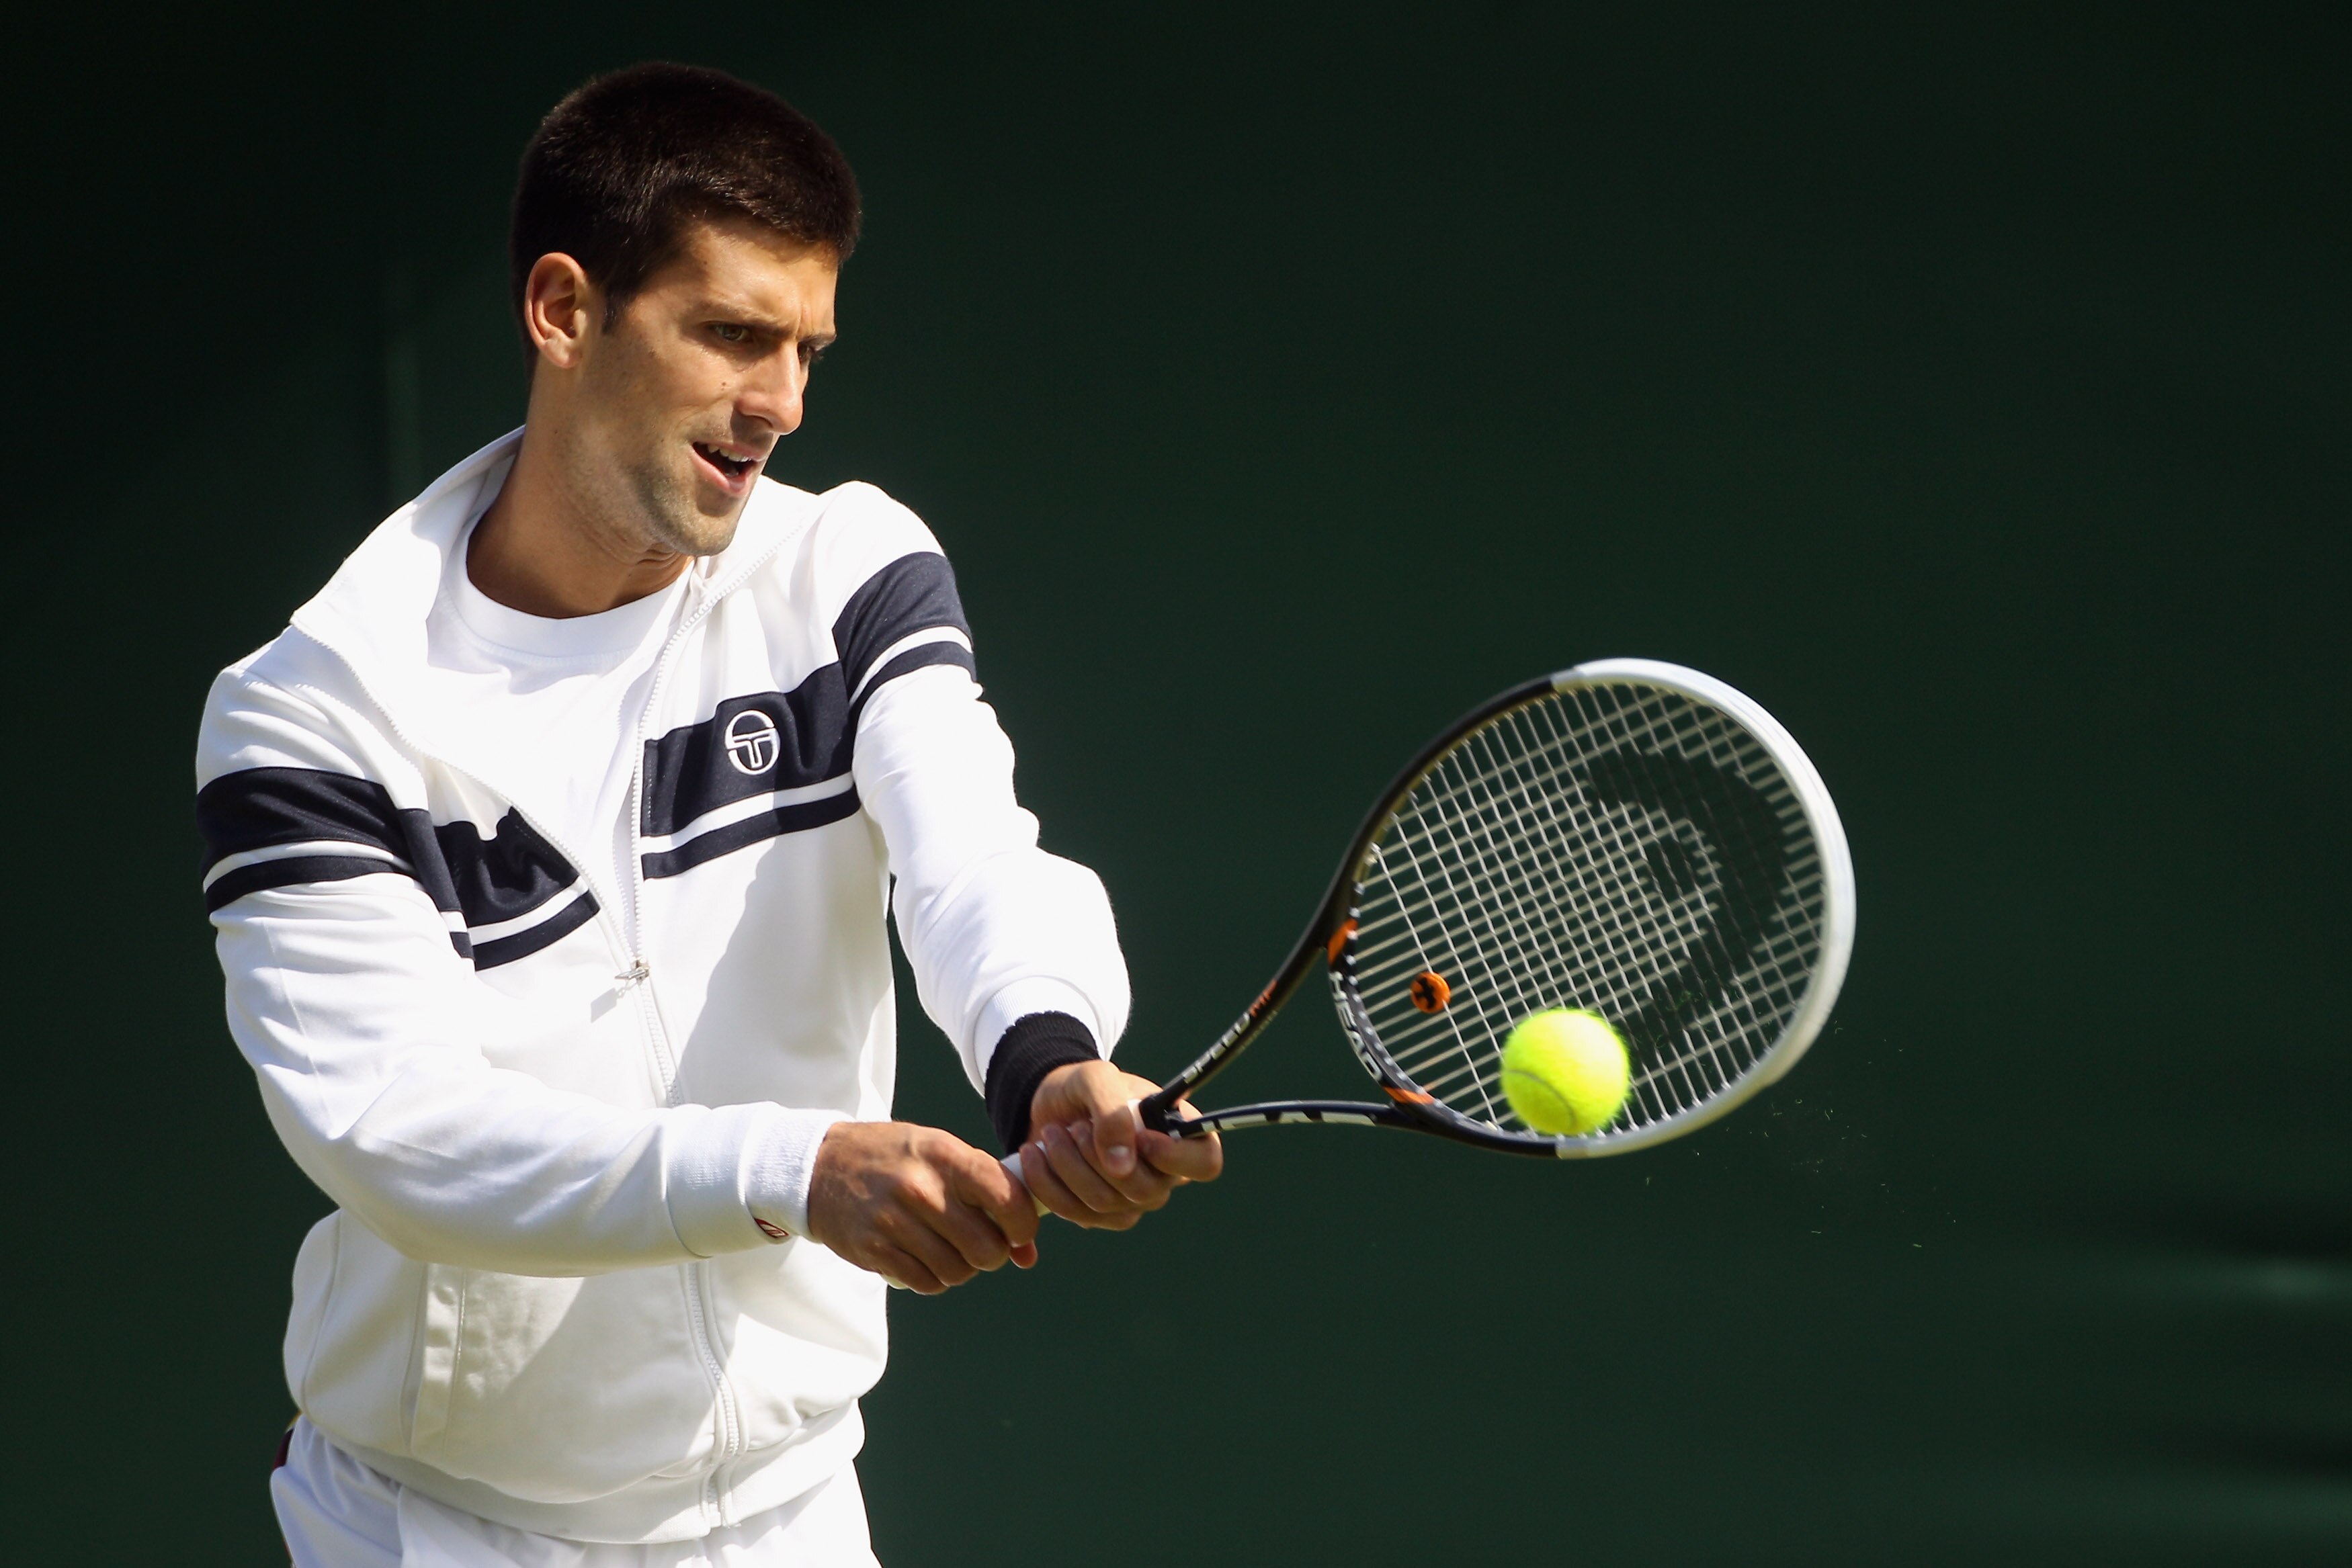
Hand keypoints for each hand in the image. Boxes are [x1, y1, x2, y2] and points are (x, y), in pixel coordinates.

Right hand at [806, 1121, 1041, 1293]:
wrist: (820, 1165)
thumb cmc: (893, 1158)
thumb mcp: (940, 1154)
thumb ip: (988, 1192)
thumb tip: (1028, 1253)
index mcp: (944, 1156)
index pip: (1006, 1197)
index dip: (1023, 1224)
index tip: (1018, 1231)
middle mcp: (920, 1188)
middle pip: (985, 1247)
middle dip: (992, 1254)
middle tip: (980, 1243)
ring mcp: (894, 1221)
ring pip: (957, 1271)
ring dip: (961, 1268)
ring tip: (949, 1249)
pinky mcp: (874, 1249)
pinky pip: (926, 1283)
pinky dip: (934, 1278)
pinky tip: (925, 1258)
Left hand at [1014, 1059, 1222, 1228]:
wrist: (1049, 1105)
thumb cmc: (1084, 1086)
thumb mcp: (1095, 1077)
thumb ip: (1112, 1108)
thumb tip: (1123, 1166)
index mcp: (1178, 1134)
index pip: (1205, 1162)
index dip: (1178, 1158)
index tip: (1142, 1138)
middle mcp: (1163, 1173)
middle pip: (1145, 1189)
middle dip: (1098, 1157)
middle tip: (1074, 1125)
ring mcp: (1132, 1200)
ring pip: (1105, 1203)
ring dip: (1068, 1165)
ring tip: (1052, 1133)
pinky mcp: (1099, 1215)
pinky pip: (1075, 1212)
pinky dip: (1048, 1182)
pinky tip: (1035, 1155)